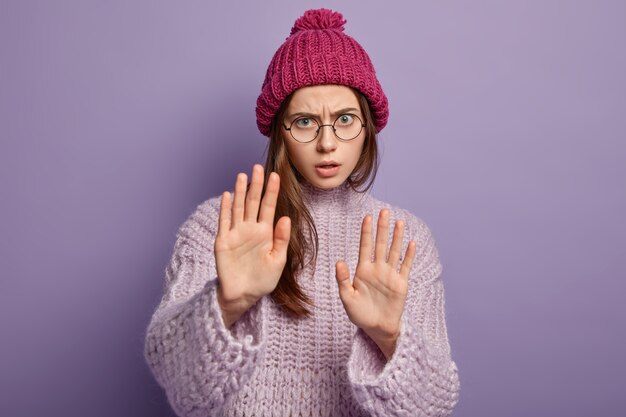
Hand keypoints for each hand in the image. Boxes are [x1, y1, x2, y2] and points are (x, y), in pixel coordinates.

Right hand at [215, 164, 290, 327]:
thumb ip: (281, 239)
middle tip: (258, 167)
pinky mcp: (223, 241)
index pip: (269, 207)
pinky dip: (225, 208)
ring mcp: (236, 233)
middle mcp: (250, 229)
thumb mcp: (278, 261)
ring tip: (243, 175)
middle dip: (256, 185)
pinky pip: (224, 221)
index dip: (272, 191)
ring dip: (239, 192)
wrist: (243, 295)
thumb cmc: (263, 280)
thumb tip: (286, 218)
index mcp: (266, 232)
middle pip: (253, 202)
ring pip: (238, 208)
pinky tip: (227, 195)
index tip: (276, 176)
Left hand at [335, 209, 416, 358]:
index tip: (367, 217)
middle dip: (382, 228)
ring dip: (397, 237)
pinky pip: (406, 266)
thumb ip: (343, 280)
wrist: (377, 328)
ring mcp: (390, 275)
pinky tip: (412, 243)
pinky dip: (409, 255)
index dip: (366, 232)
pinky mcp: (401, 283)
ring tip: (399, 222)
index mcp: (363, 270)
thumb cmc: (360, 314)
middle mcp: (377, 269)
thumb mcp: (347, 298)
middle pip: (380, 244)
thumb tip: (339, 262)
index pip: (365, 246)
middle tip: (385, 211)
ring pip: (394, 251)